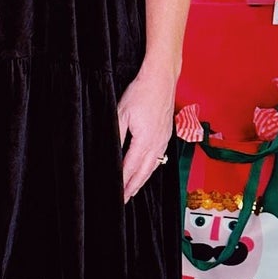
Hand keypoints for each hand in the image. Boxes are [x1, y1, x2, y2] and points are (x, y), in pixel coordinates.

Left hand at [118, 64, 174, 201]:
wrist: (161, 78)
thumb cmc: (141, 92)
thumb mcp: (121, 113)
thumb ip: (116, 135)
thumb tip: (110, 153)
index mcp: (144, 141)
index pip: (130, 168)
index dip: (121, 183)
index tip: (115, 195)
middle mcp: (157, 144)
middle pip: (143, 173)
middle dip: (132, 188)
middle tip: (122, 201)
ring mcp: (164, 140)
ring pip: (152, 167)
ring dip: (142, 181)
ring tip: (133, 191)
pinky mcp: (167, 134)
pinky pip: (159, 158)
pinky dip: (151, 169)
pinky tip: (147, 171)